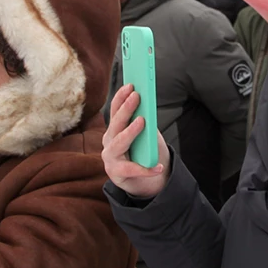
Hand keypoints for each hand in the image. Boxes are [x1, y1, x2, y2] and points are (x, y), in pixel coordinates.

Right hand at [101, 83, 170, 197]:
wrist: (144, 181)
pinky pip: (132, 169)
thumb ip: (143, 122)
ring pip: (119, 143)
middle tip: (136, 96)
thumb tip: (147, 107)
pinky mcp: (116, 174)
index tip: (131, 85)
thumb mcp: (145, 135)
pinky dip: (146, 168)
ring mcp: (110, 158)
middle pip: (116, 123)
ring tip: (142, 121)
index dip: (121, 97)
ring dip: (130, 131)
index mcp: (114, 129)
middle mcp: (109, 141)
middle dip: (126, 108)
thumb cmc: (144, 154)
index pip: (115, 110)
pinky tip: (158, 166)